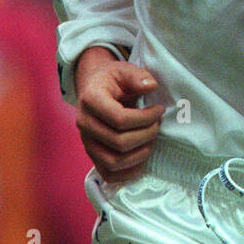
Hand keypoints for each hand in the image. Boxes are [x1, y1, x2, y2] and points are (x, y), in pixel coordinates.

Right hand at [74, 46, 164, 185]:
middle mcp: (84, 124)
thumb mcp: (124, 69)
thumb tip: (151, 86)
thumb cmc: (112, 80)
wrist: (94, 89)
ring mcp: (86, 143)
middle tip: (157, 125)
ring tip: (150, 139)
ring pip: (114, 162)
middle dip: (146, 135)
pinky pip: (109, 174)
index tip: (159, 110)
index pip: (119, 119)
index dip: (145, 118)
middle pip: (119, 142)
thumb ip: (138, 76)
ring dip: (140, 154)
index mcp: (91, 100)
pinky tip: (142, 156)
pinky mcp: (92, 156)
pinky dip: (129, 172)